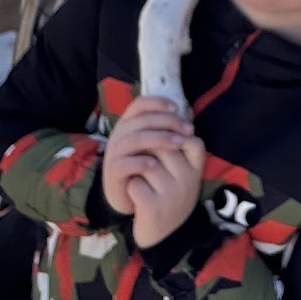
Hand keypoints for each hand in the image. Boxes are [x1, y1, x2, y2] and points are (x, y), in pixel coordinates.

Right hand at [102, 95, 194, 216]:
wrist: (128, 196)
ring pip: (135, 139)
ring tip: (179, 144)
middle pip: (141, 120)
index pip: (139, 104)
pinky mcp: (113, 171)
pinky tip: (157, 164)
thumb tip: (188, 114)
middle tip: (188, 129)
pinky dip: (142, 162)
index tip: (177, 108)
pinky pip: (125, 163)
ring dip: (159, 139)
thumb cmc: (145, 167)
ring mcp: (114, 153)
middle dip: (167, 122)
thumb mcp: (155, 146)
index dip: (157, 103)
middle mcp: (119, 135)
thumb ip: (167, 129)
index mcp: (129, 124)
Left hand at [128, 132, 207, 249]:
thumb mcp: (177, 171)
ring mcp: (173, 195)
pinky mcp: (155, 208)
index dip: (173, 135)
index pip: (193, 141)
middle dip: (147, 147)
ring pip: (148, 164)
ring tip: (139, 177)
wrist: (159, 234)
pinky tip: (135, 193)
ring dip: (136, 166)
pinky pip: (136, 184)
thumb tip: (167, 106)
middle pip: (165, 147)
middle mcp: (189, 182)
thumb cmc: (166, 195)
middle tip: (140, 158)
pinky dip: (130, 186)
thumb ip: (175, 142)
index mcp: (196, 171)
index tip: (163, 143)